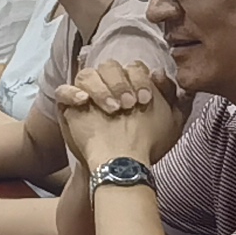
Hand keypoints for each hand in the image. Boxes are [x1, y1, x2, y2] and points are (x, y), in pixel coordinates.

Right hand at [55, 59, 184, 171]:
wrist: (121, 168)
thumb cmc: (146, 144)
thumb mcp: (170, 123)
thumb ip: (172, 96)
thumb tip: (158, 72)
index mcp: (131, 84)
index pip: (132, 66)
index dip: (139, 78)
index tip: (145, 100)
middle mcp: (108, 85)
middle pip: (109, 66)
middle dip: (119, 83)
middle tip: (127, 105)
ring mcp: (86, 94)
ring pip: (86, 74)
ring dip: (100, 89)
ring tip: (111, 109)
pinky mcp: (68, 108)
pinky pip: (62, 91)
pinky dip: (72, 93)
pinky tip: (84, 101)